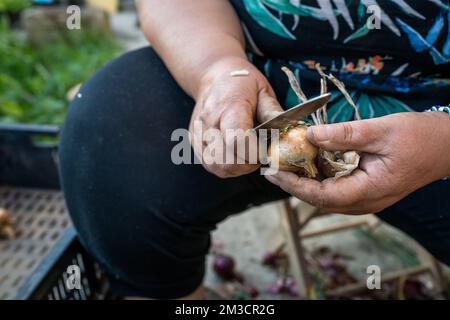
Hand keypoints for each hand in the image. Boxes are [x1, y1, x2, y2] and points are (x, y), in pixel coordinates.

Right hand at [189, 57, 282, 177]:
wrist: (214, 77)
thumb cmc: (242, 82)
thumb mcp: (262, 90)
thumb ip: (273, 112)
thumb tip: (289, 131)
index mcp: (228, 106)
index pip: (237, 140)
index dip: (255, 153)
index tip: (266, 151)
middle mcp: (208, 122)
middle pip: (227, 159)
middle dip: (248, 164)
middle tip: (258, 154)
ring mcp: (198, 134)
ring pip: (217, 166)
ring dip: (236, 168)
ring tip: (247, 155)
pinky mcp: (194, 142)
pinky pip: (210, 165)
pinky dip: (226, 166)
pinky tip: (236, 155)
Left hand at [266, 112, 449, 213]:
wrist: (446, 146)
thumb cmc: (419, 138)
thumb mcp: (380, 131)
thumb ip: (344, 135)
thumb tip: (310, 136)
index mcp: (369, 191)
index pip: (322, 196)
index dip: (294, 186)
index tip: (273, 173)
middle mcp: (365, 202)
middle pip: (320, 199)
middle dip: (294, 185)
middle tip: (272, 168)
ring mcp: (366, 199)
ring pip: (327, 196)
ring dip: (304, 182)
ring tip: (283, 165)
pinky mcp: (366, 191)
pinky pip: (336, 189)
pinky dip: (319, 178)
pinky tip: (308, 163)